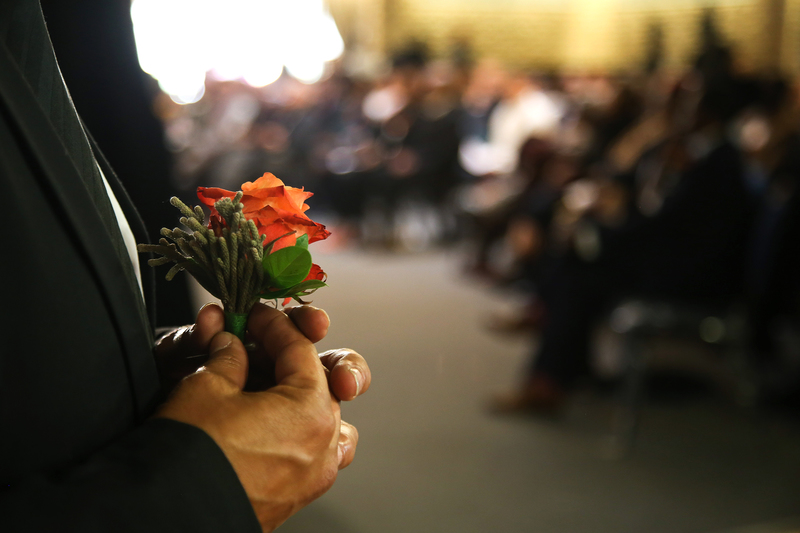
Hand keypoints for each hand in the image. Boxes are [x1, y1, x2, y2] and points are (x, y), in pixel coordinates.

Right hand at [155, 303, 369, 531]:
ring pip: (330, 420)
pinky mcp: (296, 496)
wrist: (165, 514)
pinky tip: (275, 421)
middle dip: (289, 356)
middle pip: (319, 382)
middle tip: (260, 342)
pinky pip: (316, 454)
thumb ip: (229, 355)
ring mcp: (313, 474)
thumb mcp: (206, 386)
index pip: (301, 349)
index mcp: (312, 410)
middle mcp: (324, 444)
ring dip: (308, 396)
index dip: (273, 324)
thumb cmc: (190, 456)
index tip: (253, 314)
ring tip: (276, 382)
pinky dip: (303, 431)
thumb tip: (232, 343)